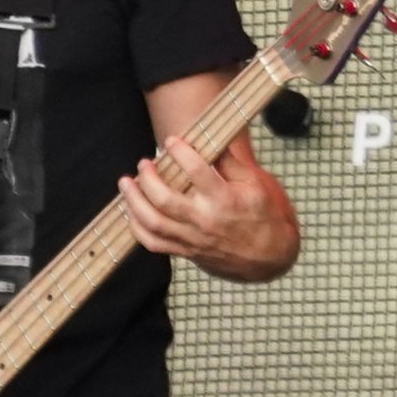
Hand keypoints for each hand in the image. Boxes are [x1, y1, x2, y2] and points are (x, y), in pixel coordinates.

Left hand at [118, 135, 298, 281]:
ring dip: (134, 201)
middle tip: (144, 163)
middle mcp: (205, 220)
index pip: (196, 171)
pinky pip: (153, 244)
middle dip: (148, 178)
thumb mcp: (256, 184)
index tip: (172, 141)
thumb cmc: (264, 216)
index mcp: (225, 199)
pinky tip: (131, 212)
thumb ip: (230, 163)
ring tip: (127, 183)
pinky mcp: (186, 252)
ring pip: (153, 223)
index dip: (180, 152)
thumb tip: (211, 140)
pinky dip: (137, 228)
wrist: (269, 257)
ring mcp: (193, 239)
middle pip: (165, 199)